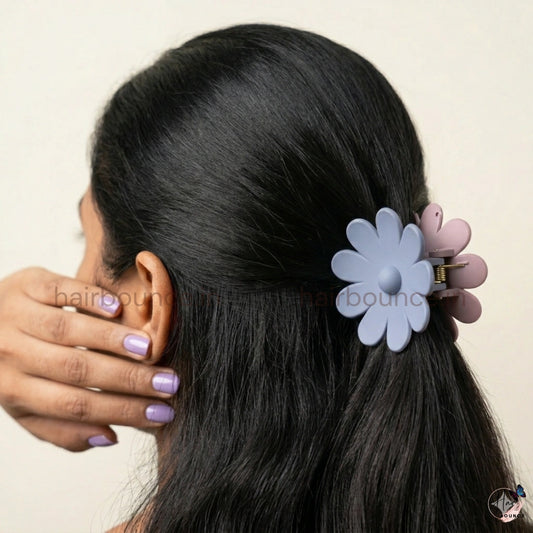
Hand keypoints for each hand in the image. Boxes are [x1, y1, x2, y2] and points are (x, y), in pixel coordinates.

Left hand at [0, 267, 178, 451]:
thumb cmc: (13, 368)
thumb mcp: (27, 408)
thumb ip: (62, 430)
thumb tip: (110, 437)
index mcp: (14, 391)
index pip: (76, 406)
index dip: (122, 411)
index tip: (162, 413)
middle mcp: (12, 354)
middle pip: (77, 369)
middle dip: (129, 379)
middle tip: (168, 383)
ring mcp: (16, 315)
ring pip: (68, 329)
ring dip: (113, 340)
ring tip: (150, 349)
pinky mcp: (27, 282)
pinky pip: (60, 289)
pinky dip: (90, 298)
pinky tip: (118, 308)